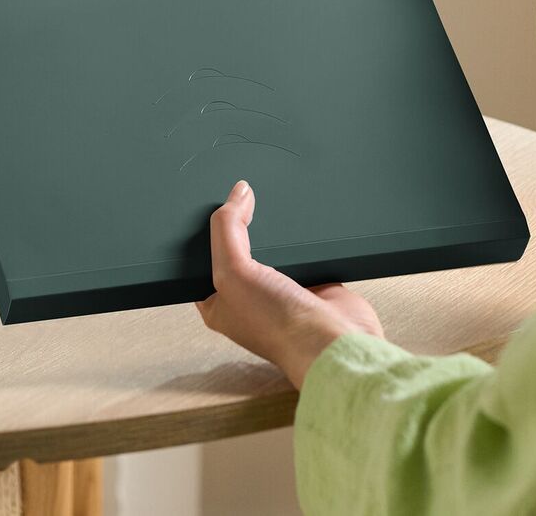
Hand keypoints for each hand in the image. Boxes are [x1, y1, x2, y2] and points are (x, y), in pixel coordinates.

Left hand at [195, 180, 383, 388]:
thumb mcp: (233, 272)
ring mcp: (279, 289)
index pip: (200, 258)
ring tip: (265, 204)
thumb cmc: (277, 326)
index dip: (201, 232)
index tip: (204, 203)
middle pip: (236, 248)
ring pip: (270, 246)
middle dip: (237, 226)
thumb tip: (238, 192)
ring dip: (272, 230)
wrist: (335, 343)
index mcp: (216, 302)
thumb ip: (228, 229)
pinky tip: (296, 218)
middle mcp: (246, 297)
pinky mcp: (310, 280)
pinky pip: (300, 248)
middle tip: (237, 198)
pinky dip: (301, 235)